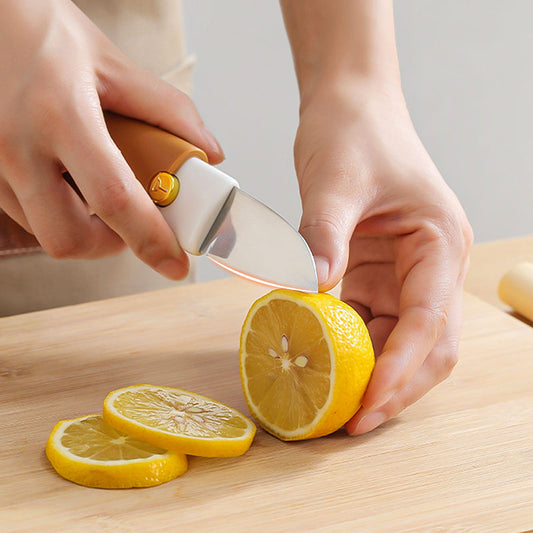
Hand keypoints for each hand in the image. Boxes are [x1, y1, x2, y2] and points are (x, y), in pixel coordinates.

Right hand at [0, 0, 222, 277]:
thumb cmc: (39, 29)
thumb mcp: (110, 61)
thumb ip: (166, 109)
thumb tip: (208, 152)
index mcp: (60, 116)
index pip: (115, 201)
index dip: (151, 241)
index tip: (176, 265)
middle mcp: (17, 146)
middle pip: (69, 239)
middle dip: (109, 245)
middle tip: (130, 224)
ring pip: (43, 231)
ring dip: (81, 228)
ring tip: (97, 195)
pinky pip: (21, 212)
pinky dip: (54, 211)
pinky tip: (66, 182)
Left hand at [294, 81, 472, 433]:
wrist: (348, 107)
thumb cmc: (354, 132)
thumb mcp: (334, 181)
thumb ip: (321, 237)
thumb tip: (306, 292)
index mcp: (439, 243)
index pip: (428, 322)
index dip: (399, 370)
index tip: (366, 406)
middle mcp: (430, 266)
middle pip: (425, 346)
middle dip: (393, 387)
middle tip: (351, 423)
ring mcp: (403, 273)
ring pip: (397, 341)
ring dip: (369, 373)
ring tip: (333, 403)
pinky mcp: (374, 274)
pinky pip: (366, 322)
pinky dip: (347, 347)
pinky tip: (319, 361)